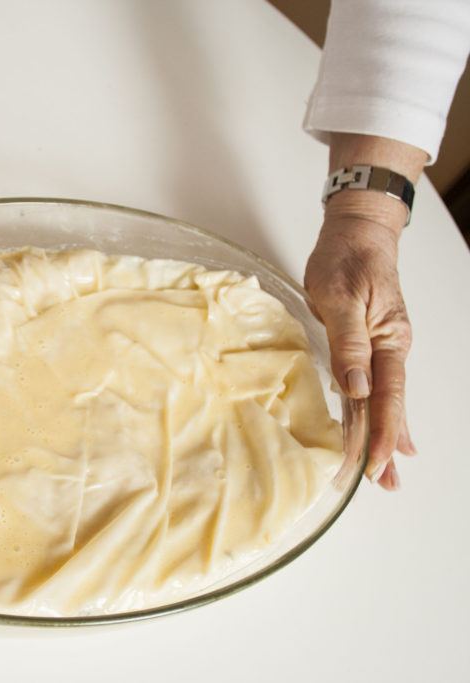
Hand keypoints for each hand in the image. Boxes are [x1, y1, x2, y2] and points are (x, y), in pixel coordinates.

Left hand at [304, 194, 415, 490]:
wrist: (357, 232)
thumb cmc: (347, 259)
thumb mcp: (341, 298)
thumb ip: (348, 343)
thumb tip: (355, 387)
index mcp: (387, 341)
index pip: (386, 397)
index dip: (381, 433)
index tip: (375, 464)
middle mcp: (389, 349)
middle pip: (389, 407)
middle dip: (384, 446)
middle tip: (383, 485)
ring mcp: (380, 348)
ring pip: (381, 400)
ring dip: (381, 435)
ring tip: (385, 473)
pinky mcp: (366, 344)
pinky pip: (373, 386)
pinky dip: (375, 412)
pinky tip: (381, 431)